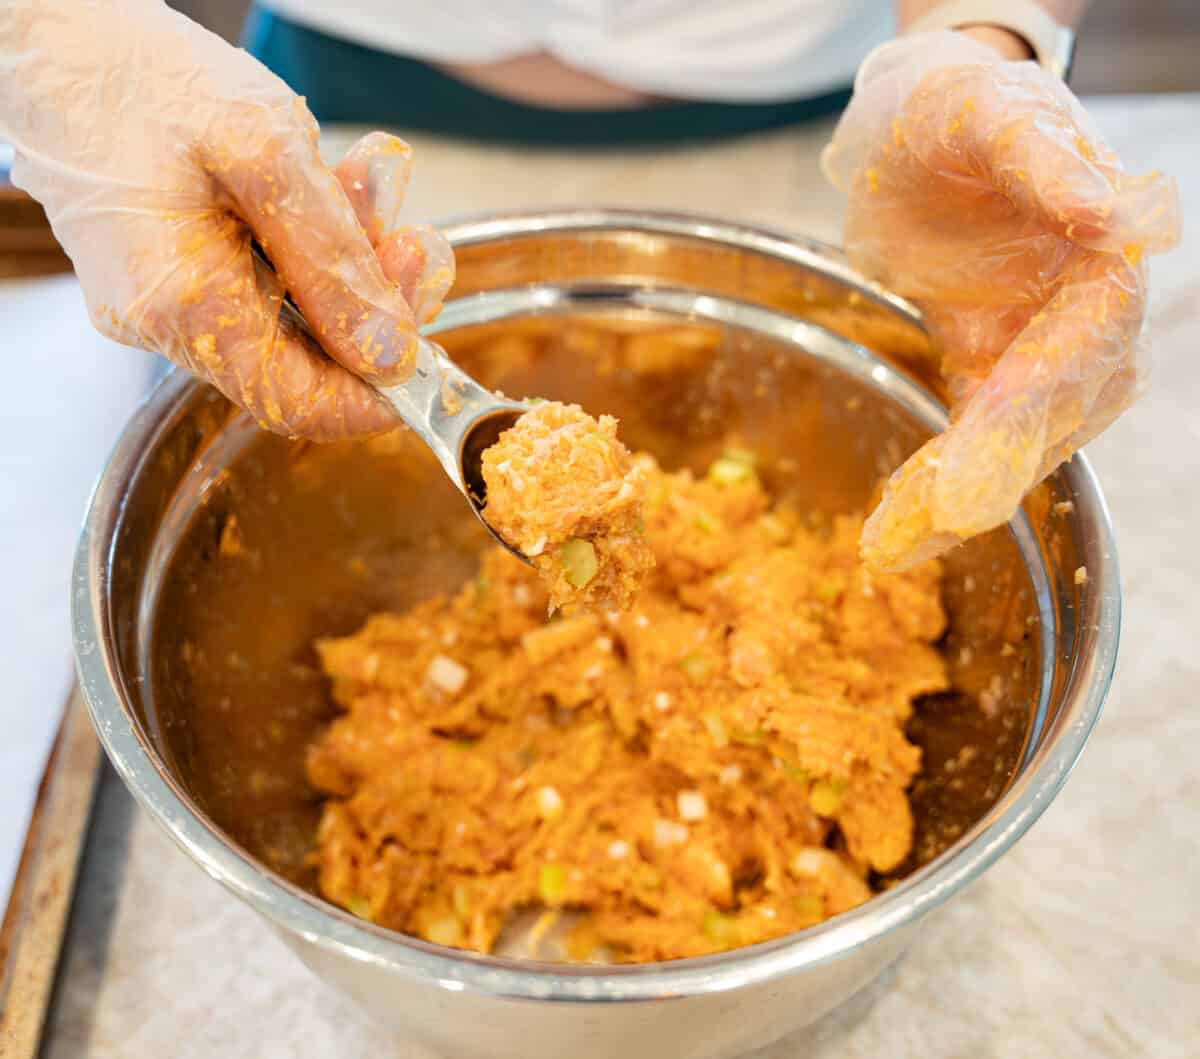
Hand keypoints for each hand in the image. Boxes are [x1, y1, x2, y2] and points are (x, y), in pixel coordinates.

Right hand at [0, 0, 451, 439]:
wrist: (62, 42)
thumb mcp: (267, 157)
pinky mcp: (176, 281)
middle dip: (375, 302)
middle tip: (410, 238)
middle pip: (307, 360)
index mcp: (185, 307)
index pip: (300, 405)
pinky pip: (266, 286)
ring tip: (367, 184)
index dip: (376, 396)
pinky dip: (311, 246)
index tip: (428, 354)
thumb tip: (392, 355)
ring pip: (296, 318)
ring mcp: (167, 306)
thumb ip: (334, 264)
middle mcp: (168, 325)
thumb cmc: (148, 80)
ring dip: (351, 260)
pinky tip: (329, 189)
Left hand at [822, 32, 1180, 569]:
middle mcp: (1084, 313)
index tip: (977, 481)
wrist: (921, 124)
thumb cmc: (959, 108)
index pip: (1078, 351)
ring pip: (1018, 439)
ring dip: (961, 495)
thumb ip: (1045, 161)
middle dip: (988, 477)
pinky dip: (945, 477)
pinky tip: (906, 522)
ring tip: (895, 545)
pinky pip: (978, 430)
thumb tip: (1110, 214)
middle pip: (1052, 415)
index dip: (1029, 416)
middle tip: (920, 532)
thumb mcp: (990, 114)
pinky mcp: (993, 360)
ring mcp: (1040, 344)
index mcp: (1101, 254)